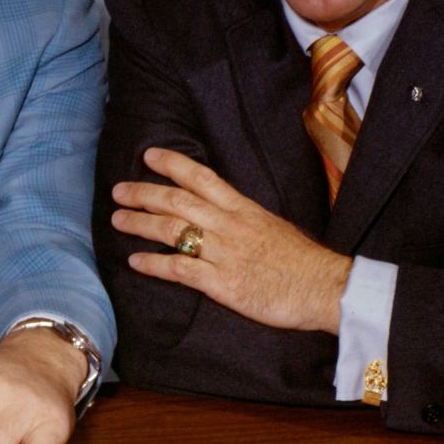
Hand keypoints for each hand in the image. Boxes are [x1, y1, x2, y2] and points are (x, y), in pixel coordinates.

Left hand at [112, 147, 349, 332]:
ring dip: (140, 224)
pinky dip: (153, 264)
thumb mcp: (272, 226)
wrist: (326, 288)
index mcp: (243, 208)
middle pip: (177, 201)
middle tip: (118, 191)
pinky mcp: (223, 283)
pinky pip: (179, 269)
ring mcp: (224, 253)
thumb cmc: (302, 261)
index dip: (172, 164)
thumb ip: (243, 219)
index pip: (202, 177)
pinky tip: (134, 261)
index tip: (149, 155)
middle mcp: (230, 225)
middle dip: (144, 193)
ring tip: (117, 220)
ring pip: (172, 231)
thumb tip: (220, 213)